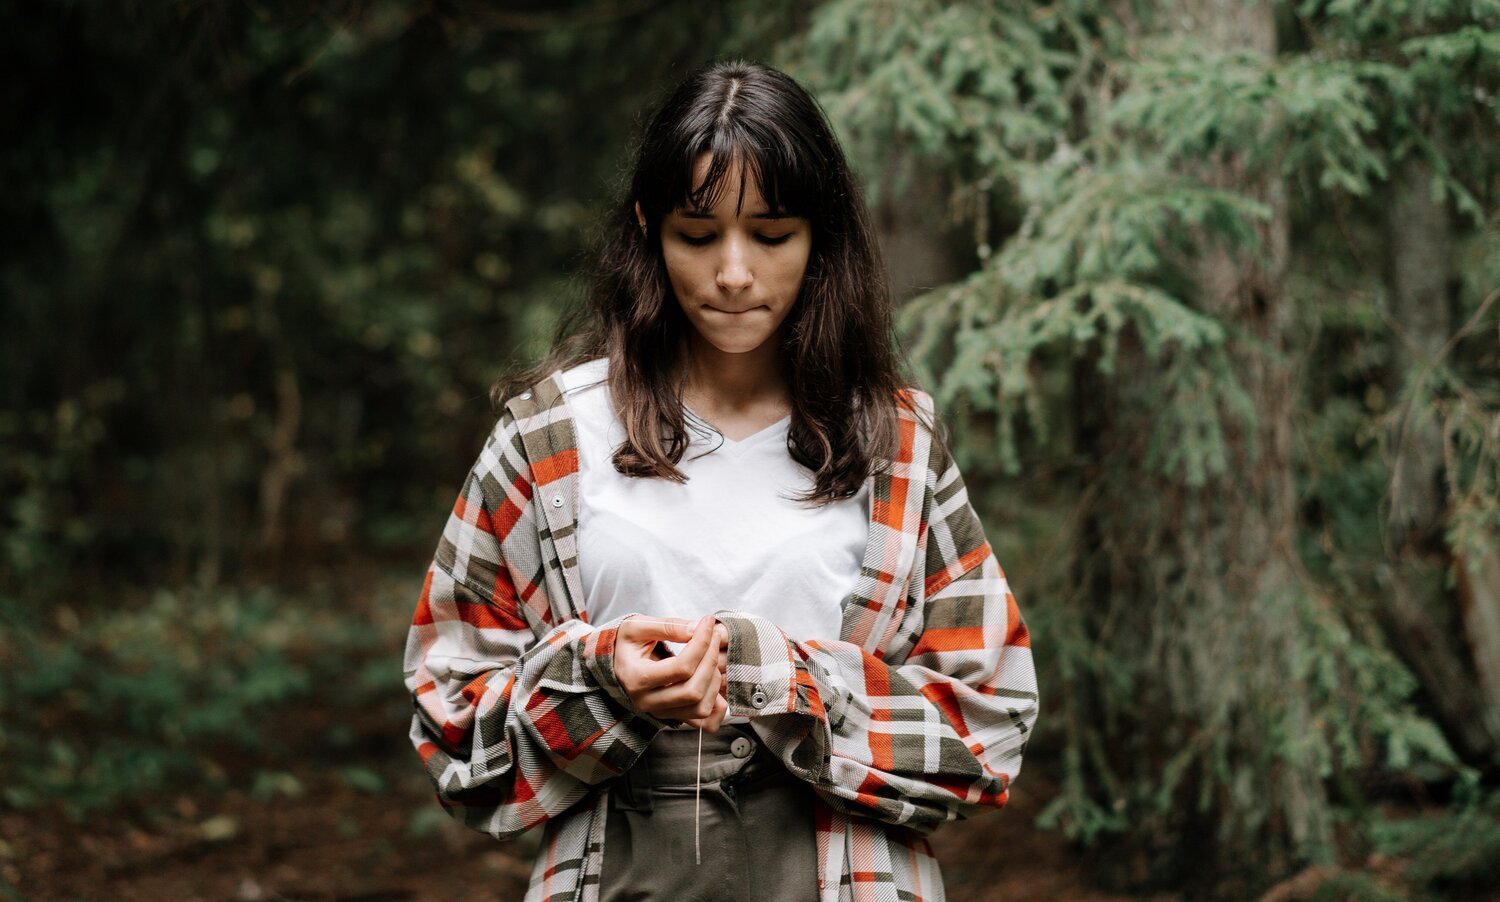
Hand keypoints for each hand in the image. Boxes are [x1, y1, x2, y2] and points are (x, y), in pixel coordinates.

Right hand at [614, 615, 729, 731]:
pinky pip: (703, 723)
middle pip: (693, 691)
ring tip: (710, 657)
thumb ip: (667, 626)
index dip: (701, 643)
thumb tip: (696, 629)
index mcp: (636, 678)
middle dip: (711, 661)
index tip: (707, 622)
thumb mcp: (637, 626)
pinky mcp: (672, 718)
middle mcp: (647, 702)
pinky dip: (717, 706)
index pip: (681, 667)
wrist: (616, 664)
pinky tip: (714, 682)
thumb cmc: (626, 644)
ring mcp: (660, 713)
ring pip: (700, 708)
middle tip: (714, 637)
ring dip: (714, 681)